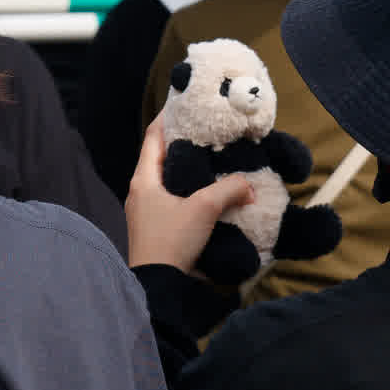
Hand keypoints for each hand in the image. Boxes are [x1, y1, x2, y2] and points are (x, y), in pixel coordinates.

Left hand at [126, 117, 244, 271]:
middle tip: (205, 131)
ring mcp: (145, 212)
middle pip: (159, 157)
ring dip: (186, 170)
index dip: (168, 118)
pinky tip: (207, 195)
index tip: (184, 105)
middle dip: (181, 144)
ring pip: (166, 180)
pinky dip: (187, 192)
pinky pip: (171, 200)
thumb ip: (230, 189)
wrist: (157, 285)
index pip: (153, 137)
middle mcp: (140, 192)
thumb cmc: (171, 241)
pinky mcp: (155, 228)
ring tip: (210, 160)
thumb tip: (249, 185)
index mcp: (143, 180)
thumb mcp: (205, 209)